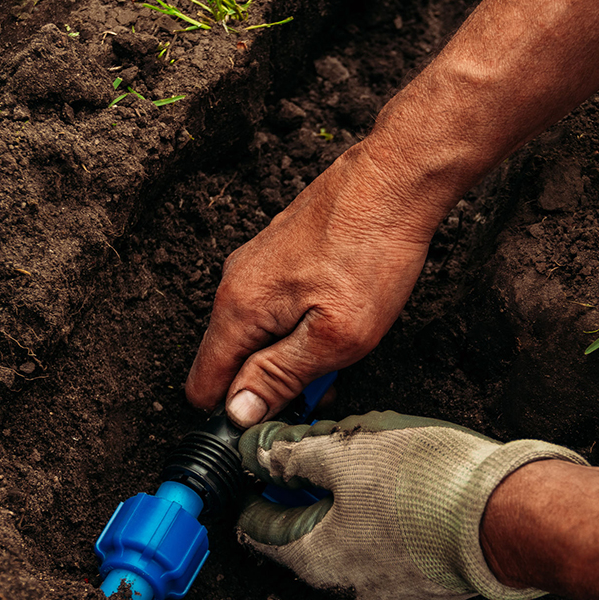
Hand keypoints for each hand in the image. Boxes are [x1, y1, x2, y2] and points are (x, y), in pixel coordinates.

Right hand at [185, 136, 453, 426]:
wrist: (393, 180)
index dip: (234, 412)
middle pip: (231, 361)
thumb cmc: (370, 253)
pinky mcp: (277, 254)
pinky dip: (298, 324)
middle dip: (271, 383)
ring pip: (256, 334)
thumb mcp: (333, 336)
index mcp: (238, 309)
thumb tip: (238, 412)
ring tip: (338, 349)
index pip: (204, 383)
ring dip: (290, 353)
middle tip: (324, 385)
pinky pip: (273, 307)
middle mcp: (234, 284)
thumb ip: (279, 376)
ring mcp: (254, 265)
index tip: (275, 419)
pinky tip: (336, 317)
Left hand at [236, 411, 586, 599]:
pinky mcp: (420, 580)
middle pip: (301, 530)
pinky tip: (394, 482)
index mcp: (314, 557)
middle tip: (313, 446)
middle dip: (301, 486)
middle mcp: (343, 585)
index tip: (258, 462)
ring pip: (342, 535)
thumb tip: (255, 450)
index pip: (256, 528)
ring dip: (339, 498)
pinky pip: (379, 543)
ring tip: (360, 457)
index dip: (252, 489)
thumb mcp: (344, 452)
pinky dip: (373, 514)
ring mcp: (385, 588)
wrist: (508, 516)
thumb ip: (291, 453)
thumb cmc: (424, 483)